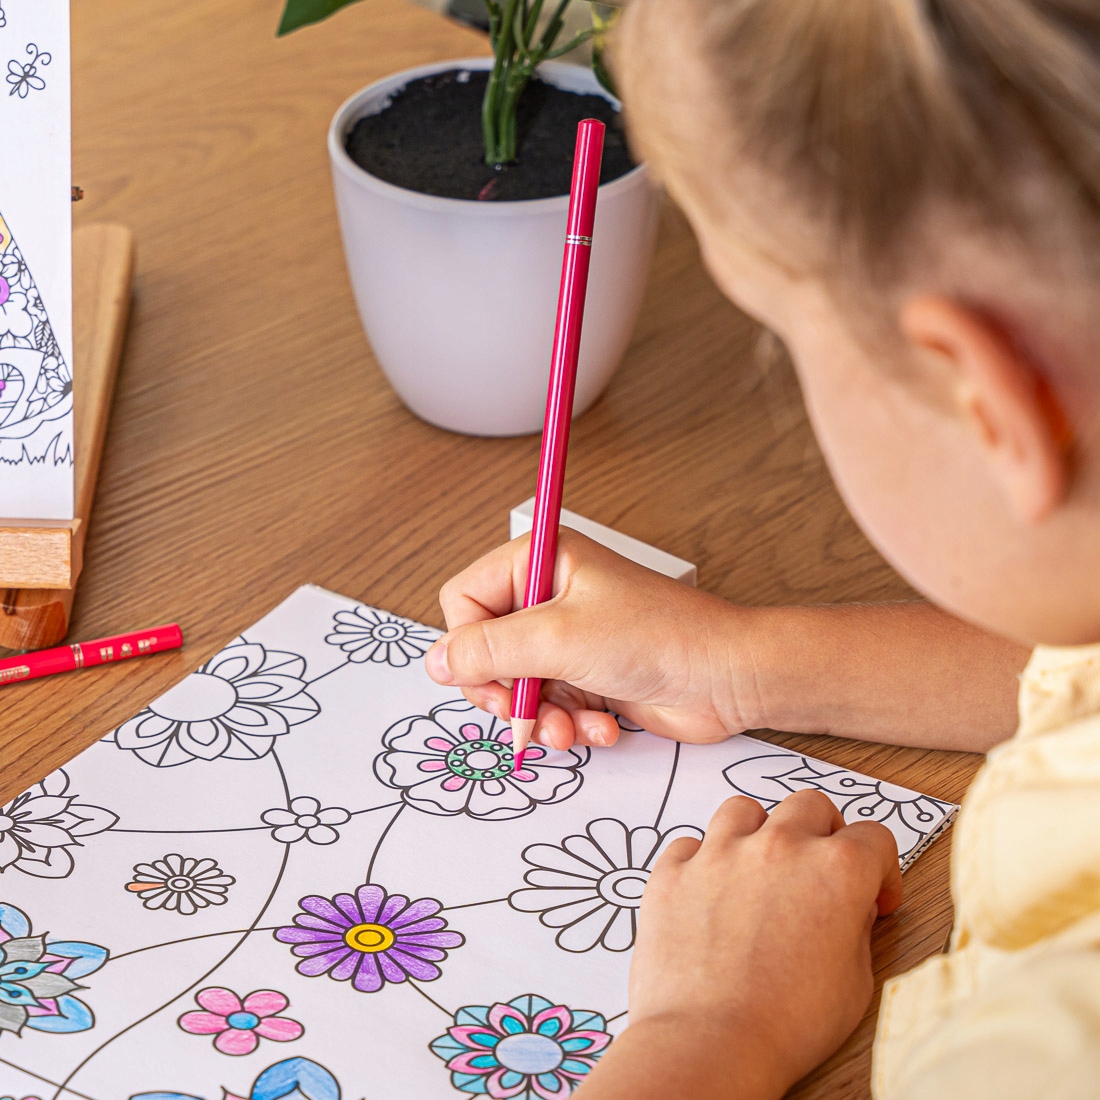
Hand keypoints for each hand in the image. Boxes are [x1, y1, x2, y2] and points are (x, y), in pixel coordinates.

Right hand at [427, 529, 760, 749]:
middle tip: (525, 713)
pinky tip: (602, 728)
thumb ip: (487, 651)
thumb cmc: (658, 637)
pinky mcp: (589, 676)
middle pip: (485, 651)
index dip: (468, 644)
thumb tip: (435, 662)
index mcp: (541, 562)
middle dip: (506, 693)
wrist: (726, 678)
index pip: (464, 600)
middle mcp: (551, 597)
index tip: (490, 676)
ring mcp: (570, 639)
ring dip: (541, 718)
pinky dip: (571, 725)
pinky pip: (551, 708)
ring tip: (572, 730)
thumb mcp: (559, 639)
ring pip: (517, 688)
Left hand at [578, 790, 902, 1099]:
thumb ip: (854, 926)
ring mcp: (720, 852)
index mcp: (835, 870)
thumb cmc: (786, 1025)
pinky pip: (689, 844)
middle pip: (810, 804)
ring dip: (758, 832)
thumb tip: (847, 909)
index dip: (881, 870)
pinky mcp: (674, 870)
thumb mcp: (855, 981)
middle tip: (820, 868)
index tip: (874, 895)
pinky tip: (709, 891)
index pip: (874, 837)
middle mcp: (779, 847)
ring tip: (759, 869)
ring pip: (744, 810)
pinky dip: (702, 861)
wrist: (711, 1043)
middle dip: (823, 831)